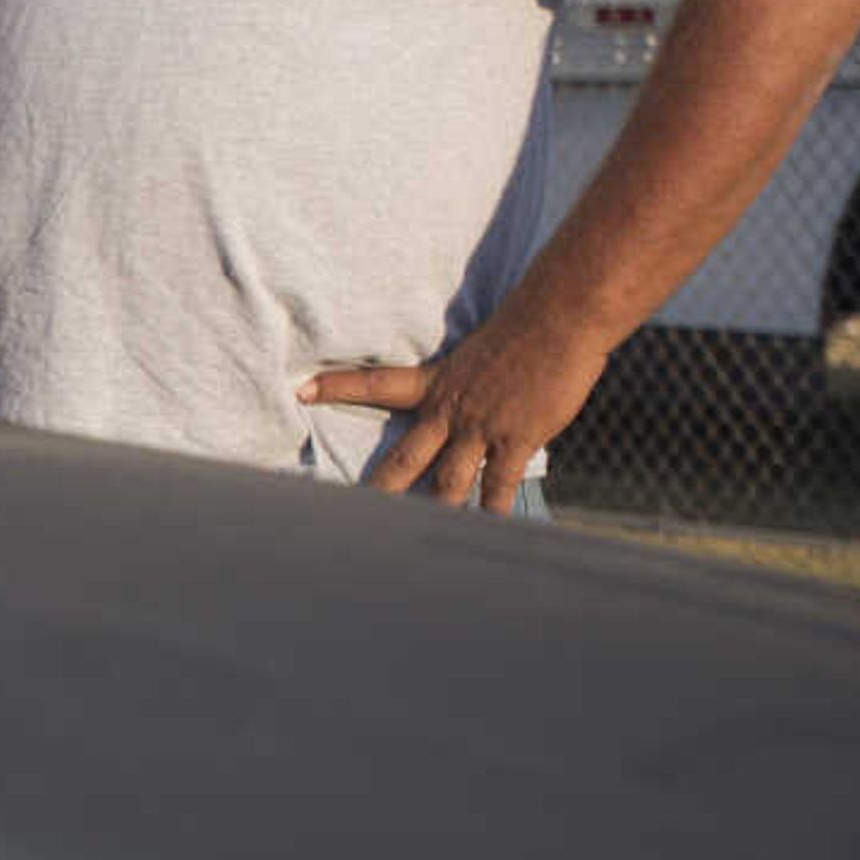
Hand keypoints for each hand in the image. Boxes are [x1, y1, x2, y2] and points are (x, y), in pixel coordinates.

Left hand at [303, 302, 613, 510]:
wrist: (558, 318)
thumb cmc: (524, 328)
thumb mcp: (478, 353)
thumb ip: (466, 385)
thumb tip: (467, 402)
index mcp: (436, 382)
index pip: (375, 383)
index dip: (336, 386)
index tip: (301, 390)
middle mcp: (449, 410)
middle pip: (404, 458)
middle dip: (379, 490)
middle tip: (349, 515)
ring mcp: (479, 428)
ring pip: (446, 482)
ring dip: (432, 513)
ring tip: (410, 542)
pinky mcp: (515, 439)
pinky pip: (498, 485)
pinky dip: (493, 512)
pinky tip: (486, 533)